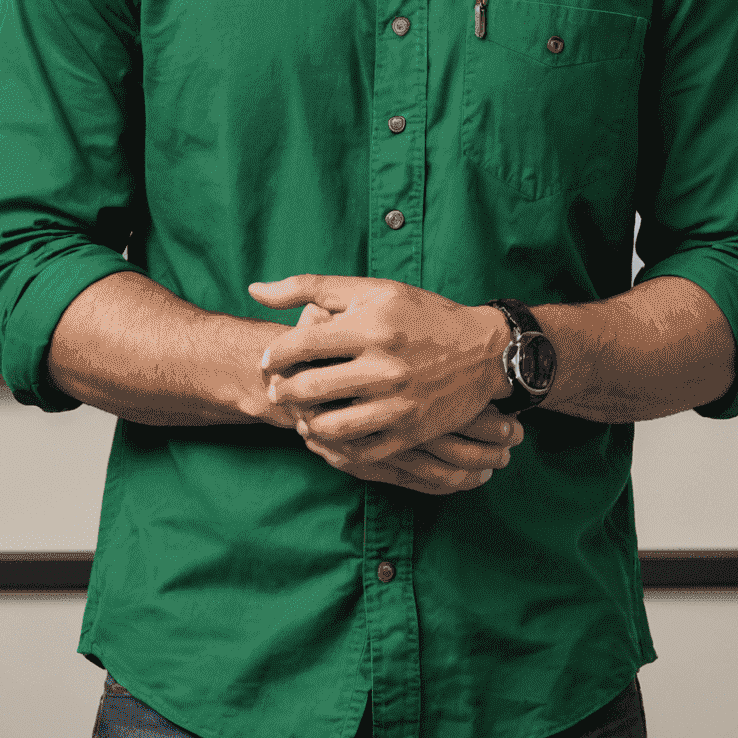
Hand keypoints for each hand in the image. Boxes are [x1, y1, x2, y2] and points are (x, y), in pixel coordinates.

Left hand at [251, 274, 509, 467]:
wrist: (483, 351)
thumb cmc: (421, 314)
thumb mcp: (371, 289)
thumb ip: (311, 287)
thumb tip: (255, 290)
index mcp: (372, 326)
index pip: (304, 344)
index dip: (275, 355)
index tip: (269, 360)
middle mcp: (384, 366)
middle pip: (311, 388)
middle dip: (283, 391)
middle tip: (277, 390)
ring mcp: (399, 403)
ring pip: (331, 425)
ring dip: (306, 422)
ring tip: (301, 413)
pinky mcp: (411, 432)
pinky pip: (361, 451)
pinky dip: (335, 447)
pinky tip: (326, 434)